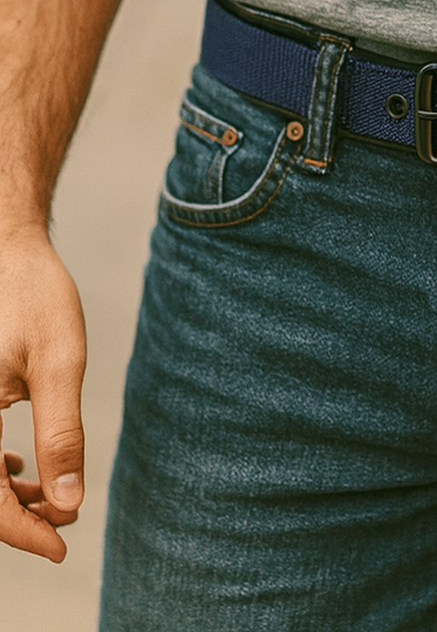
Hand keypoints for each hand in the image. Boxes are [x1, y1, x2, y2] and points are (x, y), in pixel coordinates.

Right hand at [0, 226, 86, 561]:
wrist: (6, 252)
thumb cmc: (34, 299)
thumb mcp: (59, 366)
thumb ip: (62, 435)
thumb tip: (68, 502)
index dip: (22, 532)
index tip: (61, 546)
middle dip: (14, 518)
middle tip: (62, 524)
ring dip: (2, 495)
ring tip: (50, 499)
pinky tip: (19, 468)